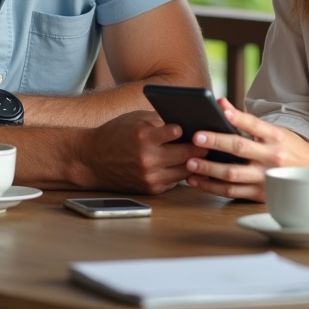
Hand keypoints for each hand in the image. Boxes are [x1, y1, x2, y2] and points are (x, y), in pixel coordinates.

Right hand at [83, 110, 204, 193]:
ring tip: (210, 155)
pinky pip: (175, 181)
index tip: (206, 126)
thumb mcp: (137, 119)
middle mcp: (148, 158)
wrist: (91, 159)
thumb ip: (161, 121)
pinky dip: (183, 173)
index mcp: (144, 136)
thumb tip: (189, 123)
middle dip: (202, 147)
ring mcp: (150, 176)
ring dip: (197, 162)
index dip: (193, 129)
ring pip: (185, 170)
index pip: (178, 132)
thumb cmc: (116, 133)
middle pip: (187, 154)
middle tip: (216, 141)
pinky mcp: (150, 189)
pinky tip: (192, 165)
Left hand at [185, 99, 308, 201]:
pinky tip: (197, 180)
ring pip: (232, 174)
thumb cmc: (287, 148)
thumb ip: (247, 121)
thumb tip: (221, 104)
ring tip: (190, 163)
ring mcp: (265, 178)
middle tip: (196, 138)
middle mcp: (271, 157)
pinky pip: (232, 191)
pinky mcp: (260, 195)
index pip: (254, 124)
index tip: (221, 109)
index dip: (238, 117)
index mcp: (275, 137)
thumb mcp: (274, 130)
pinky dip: (212, 187)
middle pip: (239, 148)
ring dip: (208, 169)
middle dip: (216, 142)